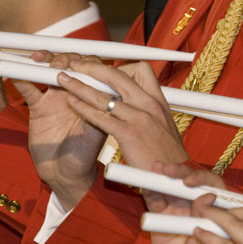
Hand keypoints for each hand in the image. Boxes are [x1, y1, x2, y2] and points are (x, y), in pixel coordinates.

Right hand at [14, 52, 106, 210]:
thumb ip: (99, 114)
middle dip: (67, 59)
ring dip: (45, 61)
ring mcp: (57, 98)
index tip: (81, 66)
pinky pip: (29, 89)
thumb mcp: (97, 132)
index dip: (88, 64)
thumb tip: (105, 94)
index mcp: (94, 97)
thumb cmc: (86, 155)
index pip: (94, 71)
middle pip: (72, 65)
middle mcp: (77, 93)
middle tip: (60, 64)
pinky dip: (21, 79)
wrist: (65, 174)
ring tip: (39, 60)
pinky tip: (14, 72)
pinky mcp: (39, 107)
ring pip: (50, 71)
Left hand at [57, 59, 188, 168]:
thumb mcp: (163, 127)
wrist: (179, 180)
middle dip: (92, 67)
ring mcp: (140, 118)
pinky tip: (72, 104)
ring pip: (104, 95)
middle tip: (76, 64)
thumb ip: (150, 113)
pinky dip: (83, 108)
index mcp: (158, 102)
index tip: (102, 68)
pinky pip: (102, 117)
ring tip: (63, 79)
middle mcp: (150, 105)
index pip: (141, 70)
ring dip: (79, 85)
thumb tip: (134, 105)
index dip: (119, 66)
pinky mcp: (130, 135)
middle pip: (117, 75)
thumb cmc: (169, 158)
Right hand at [142, 162, 229, 243]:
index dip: (201, 178)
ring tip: (156, 168)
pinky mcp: (162, 215)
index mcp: (215, 207)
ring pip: (172, 186)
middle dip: (180, 172)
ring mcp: (179, 207)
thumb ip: (207, 219)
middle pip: (189, 180)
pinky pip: (155, 199)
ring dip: (164, 175)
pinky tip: (145, 183)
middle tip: (169, 171)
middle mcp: (198, 203)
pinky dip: (150, 190)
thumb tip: (208, 196)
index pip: (211, 184)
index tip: (189, 182)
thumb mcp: (211, 242)